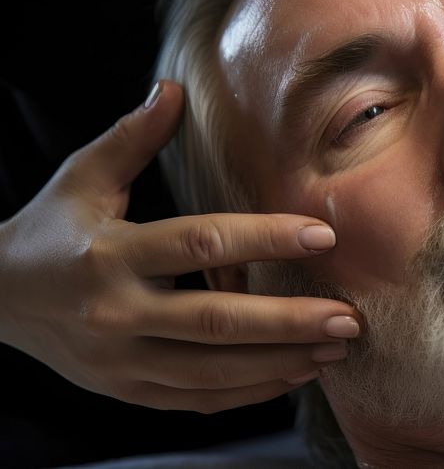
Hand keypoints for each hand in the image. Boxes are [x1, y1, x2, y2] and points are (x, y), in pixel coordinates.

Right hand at [0, 81, 359, 412]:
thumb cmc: (49, 231)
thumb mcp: (82, 179)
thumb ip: (131, 138)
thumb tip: (173, 89)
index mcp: (108, 254)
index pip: (200, 245)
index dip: (264, 239)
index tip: (323, 235)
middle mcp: (115, 314)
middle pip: (214, 323)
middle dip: (288, 322)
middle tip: (348, 319)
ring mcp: (120, 361)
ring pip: (211, 373)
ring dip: (280, 364)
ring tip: (335, 351)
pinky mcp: (125, 389)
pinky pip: (195, 400)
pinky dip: (248, 394)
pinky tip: (293, 376)